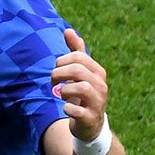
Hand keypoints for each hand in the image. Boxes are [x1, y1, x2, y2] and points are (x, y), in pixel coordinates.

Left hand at [51, 28, 109, 143]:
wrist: (89, 124)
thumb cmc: (82, 94)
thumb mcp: (80, 73)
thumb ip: (75, 52)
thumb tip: (68, 30)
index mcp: (97, 71)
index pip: (78, 57)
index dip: (62, 61)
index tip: (56, 70)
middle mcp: (101, 85)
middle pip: (77, 70)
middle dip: (58, 74)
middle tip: (53, 82)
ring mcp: (97, 102)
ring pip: (81, 88)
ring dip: (64, 91)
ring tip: (62, 94)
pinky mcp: (90, 118)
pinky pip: (76, 110)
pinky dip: (67, 108)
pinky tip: (66, 108)